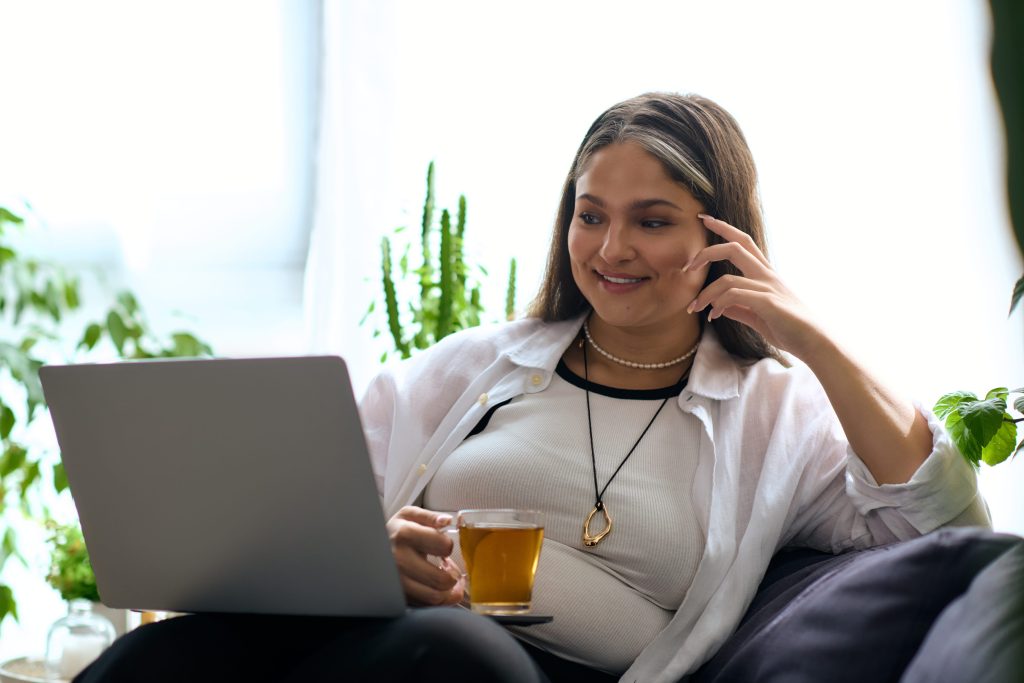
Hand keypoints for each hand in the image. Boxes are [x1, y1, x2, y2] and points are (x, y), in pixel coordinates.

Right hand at [386, 505, 464, 605]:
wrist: (370, 550)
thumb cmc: (394, 532)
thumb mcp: (408, 516)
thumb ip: (430, 517)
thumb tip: (447, 521)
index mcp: (404, 534)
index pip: (443, 545)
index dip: (448, 545)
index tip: (444, 546)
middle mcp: (399, 560)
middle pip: (441, 579)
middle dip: (453, 575)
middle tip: (451, 568)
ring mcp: (397, 581)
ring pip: (434, 597)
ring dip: (447, 591)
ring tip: (444, 578)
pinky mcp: (397, 596)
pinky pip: (425, 605)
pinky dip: (438, 600)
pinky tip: (436, 588)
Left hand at [684, 214, 823, 361]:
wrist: (815, 342)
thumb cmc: (789, 329)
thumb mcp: (758, 317)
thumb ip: (740, 309)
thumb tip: (720, 308)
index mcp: (766, 274)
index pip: (743, 242)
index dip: (724, 228)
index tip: (704, 219)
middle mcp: (767, 275)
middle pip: (735, 247)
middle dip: (706, 252)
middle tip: (687, 266)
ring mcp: (768, 287)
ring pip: (727, 278)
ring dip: (705, 293)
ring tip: (695, 308)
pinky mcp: (768, 302)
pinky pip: (735, 295)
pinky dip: (718, 304)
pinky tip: (714, 316)